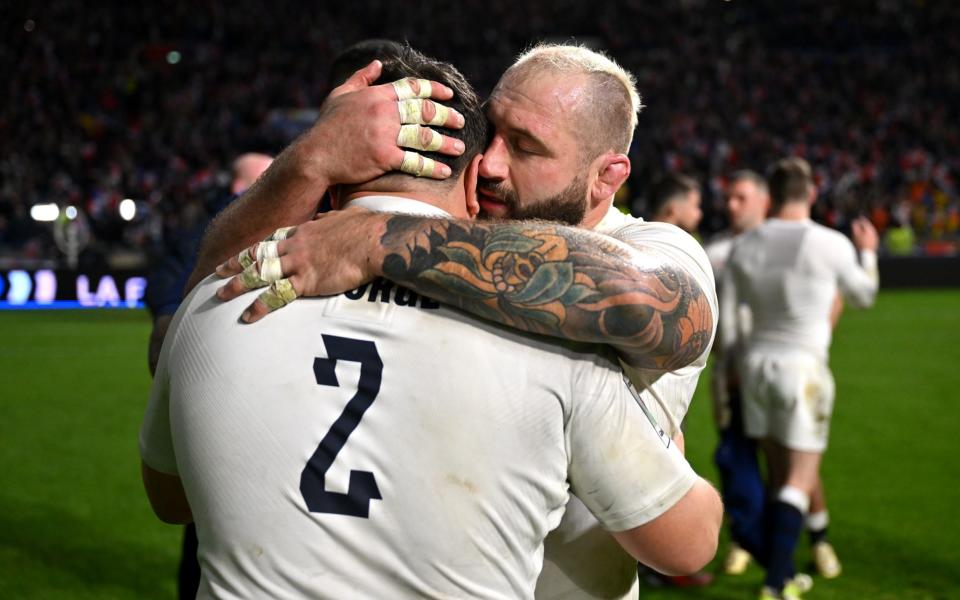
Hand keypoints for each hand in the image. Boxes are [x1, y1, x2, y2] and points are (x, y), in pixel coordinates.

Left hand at [214, 206, 387, 322]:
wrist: (375, 240)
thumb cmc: (367, 228)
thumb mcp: (343, 217)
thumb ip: (328, 221)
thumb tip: (325, 220)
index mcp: (304, 231)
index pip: (271, 239)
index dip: (254, 248)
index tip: (242, 254)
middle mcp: (295, 245)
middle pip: (257, 255)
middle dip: (234, 264)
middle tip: (216, 272)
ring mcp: (299, 263)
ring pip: (259, 274)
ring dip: (238, 285)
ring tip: (221, 295)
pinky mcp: (308, 281)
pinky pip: (277, 295)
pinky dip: (260, 307)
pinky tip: (247, 316)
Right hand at [295, 60, 466, 183]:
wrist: (315, 155)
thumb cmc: (327, 126)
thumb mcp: (340, 95)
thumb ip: (362, 78)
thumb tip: (379, 64)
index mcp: (377, 95)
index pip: (412, 88)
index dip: (434, 90)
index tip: (449, 95)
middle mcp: (384, 112)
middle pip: (424, 111)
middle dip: (446, 116)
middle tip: (460, 121)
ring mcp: (385, 135)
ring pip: (424, 136)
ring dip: (445, 143)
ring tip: (459, 148)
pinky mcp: (385, 157)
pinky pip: (415, 162)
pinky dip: (432, 167)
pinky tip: (445, 170)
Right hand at [851, 217, 878, 251]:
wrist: (867, 254)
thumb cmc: (860, 244)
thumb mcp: (856, 235)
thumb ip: (855, 227)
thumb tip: (854, 221)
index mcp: (870, 230)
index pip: (866, 223)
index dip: (862, 220)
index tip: (859, 217)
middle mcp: (874, 233)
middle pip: (869, 227)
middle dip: (865, 225)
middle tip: (861, 222)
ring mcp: (875, 238)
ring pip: (871, 232)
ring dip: (867, 230)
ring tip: (862, 230)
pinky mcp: (875, 243)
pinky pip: (872, 236)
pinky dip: (868, 235)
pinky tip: (865, 237)